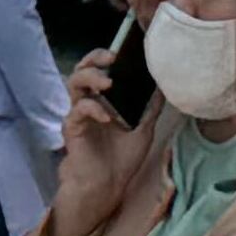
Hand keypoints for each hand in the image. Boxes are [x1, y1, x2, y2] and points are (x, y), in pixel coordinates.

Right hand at [49, 49, 158, 235]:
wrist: (107, 185)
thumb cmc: (122, 158)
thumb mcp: (144, 128)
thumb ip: (149, 107)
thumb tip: (163, 85)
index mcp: (104, 99)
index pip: (101, 68)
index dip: (107, 56)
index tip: (125, 49)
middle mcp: (89, 102)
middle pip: (83, 69)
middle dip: (95, 59)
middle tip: (112, 57)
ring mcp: (78, 114)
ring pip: (74, 83)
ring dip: (90, 78)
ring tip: (107, 82)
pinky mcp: (72, 128)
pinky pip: (77, 112)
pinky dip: (92, 109)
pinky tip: (107, 117)